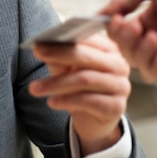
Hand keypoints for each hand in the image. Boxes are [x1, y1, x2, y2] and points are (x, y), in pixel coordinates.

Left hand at [29, 35, 129, 155]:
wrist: (92, 118)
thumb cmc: (80, 86)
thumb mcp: (67, 68)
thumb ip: (59, 56)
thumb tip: (42, 46)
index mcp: (108, 48)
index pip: (87, 39)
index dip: (63, 40)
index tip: (40, 44)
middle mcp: (119, 64)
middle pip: (87, 56)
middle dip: (59, 54)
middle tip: (38, 54)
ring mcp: (120, 86)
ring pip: (85, 79)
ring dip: (56, 83)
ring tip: (36, 88)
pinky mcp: (116, 107)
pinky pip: (89, 101)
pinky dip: (67, 100)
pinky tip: (52, 101)